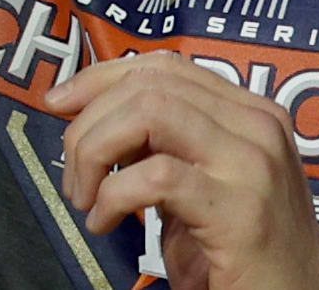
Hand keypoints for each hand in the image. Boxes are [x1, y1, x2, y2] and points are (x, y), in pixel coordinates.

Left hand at [43, 55, 318, 289]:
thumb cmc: (244, 252)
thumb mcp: (203, 184)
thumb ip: (166, 145)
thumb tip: (97, 118)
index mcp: (252, 112)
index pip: (165, 66)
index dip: (102, 77)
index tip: (60, 103)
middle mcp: (259, 125)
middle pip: (150, 84)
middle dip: (91, 122)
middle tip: (73, 173)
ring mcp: (253, 163)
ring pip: (151, 113)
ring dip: (97, 151)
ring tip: (85, 197)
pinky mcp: (240, 209)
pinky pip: (156, 176)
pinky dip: (113, 196)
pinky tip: (105, 223)